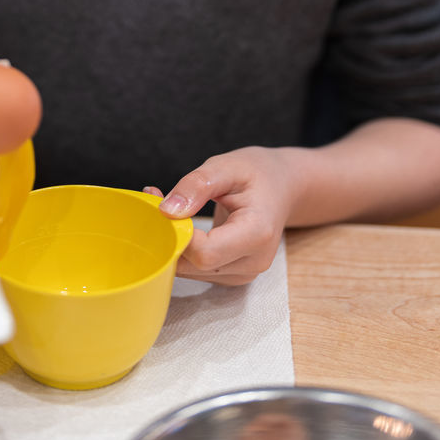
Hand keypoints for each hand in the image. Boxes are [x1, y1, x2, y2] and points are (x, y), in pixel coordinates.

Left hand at [146, 147, 300, 286]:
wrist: (283, 186)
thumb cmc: (258, 172)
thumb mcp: (227, 166)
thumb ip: (197, 186)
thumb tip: (167, 211)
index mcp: (257, 233)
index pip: (204, 253)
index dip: (178, 233)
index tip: (162, 203)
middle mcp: (253, 261)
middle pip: (195, 266)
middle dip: (170, 236)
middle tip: (156, 198)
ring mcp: (244, 272)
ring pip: (192, 271)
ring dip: (173, 243)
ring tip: (171, 207)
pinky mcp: (233, 273)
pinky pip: (198, 269)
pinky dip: (184, 249)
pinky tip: (182, 223)